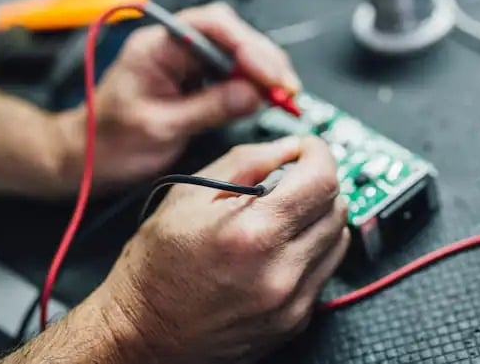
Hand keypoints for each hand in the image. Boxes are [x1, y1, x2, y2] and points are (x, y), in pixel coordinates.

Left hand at [56, 2, 300, 188]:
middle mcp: (174, 46)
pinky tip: (267, 100)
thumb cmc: (108, 142)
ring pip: (237, 54)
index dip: (248, 46)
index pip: (212, 26)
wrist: (87, 159)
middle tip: (287, 90)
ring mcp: (186, 62)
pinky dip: (253, 86)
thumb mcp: (161, 128)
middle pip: (232, 36)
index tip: (271, 74)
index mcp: (157, 45)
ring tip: (283, 97)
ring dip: (263, 73)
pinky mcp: (196, 80)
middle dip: (264, 60)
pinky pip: (232, 74)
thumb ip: (209, 108)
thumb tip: (253, 95)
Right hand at [84, 136, 349, 363]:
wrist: (141, 332)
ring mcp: (291, 302)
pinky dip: (310, 252)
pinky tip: (278, 249)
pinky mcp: (294, 321)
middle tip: (292, 181)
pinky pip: (323, 272)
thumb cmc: (155, 267)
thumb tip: (288, 148)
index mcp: (252, 233)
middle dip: (318, 184)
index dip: (319, 154)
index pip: (322, 180)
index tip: (308, 149)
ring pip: (338, 241)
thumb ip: (246, 161)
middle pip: (337, 208)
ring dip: (319, 218)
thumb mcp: (188, 195)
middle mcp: (279, 272)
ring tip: (283, 216)